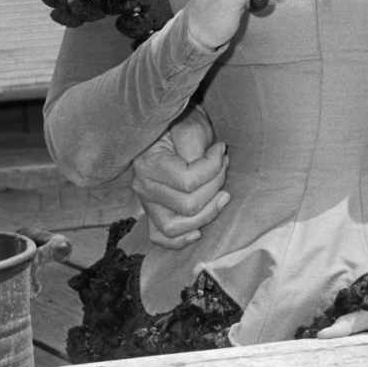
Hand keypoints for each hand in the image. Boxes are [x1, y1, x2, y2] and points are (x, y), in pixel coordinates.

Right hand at [132, 109, 228, 248]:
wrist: (172, 128)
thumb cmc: (182, 126)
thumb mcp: (190, 128)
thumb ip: (197, 150)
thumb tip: (212, 165)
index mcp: (149, 165)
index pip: (188, 181)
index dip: (213, 167)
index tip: (221, 150)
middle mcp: (143, 187)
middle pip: (188, 206)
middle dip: (215, 186)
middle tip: (224, 166)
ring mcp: (147, 203)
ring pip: (175, 227)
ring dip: (206, 214)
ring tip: (222, 195)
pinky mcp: (154, 212)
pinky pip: (160, 237)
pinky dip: (179, 240)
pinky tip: (198, 231)